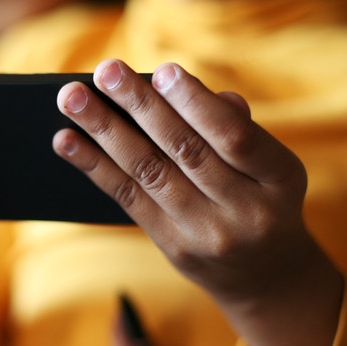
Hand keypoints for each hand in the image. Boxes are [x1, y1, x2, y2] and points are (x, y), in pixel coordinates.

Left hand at [54, 59, 343, 345]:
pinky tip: (66, 140)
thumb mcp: (269, 164)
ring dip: (104, 131)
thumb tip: (195, 89)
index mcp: (280, 179)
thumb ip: (235, 126)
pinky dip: (94, 166)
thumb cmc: (263, 196)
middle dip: (140, 106)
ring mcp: (207, 234)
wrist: (267, 275)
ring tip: (71, 98)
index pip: (234, 138)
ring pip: (149, 172)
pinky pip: (128, 199)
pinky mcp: (173, 248)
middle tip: (105, 71)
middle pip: (185, 151)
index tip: (162, 70)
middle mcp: (247, 211)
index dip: (196, 104)